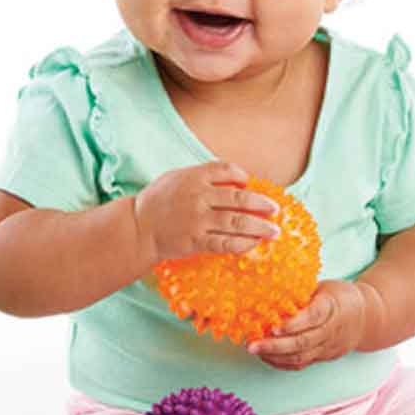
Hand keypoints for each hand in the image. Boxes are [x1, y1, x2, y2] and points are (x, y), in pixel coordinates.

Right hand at [132, 162, 280, 264]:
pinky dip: (242, 244)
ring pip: (236, 223)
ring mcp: (198, 220)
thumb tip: (235, 180)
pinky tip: (254, 244)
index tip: (249, 184)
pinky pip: (225, 243)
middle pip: (239, 199)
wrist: (138, 227)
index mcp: (194, 177)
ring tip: (274, 231)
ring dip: (259, 227)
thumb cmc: (158, 200)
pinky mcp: (196, 241)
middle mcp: (199, 197)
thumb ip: (203, 175)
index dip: (242, 176)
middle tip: (276, 210)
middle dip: (262, 205)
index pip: (226, 170)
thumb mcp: (176, 177)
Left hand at [247, 280, 377, 371]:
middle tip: (252, 345)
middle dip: (275, 345)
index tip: (272, 326)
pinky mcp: (325, 358)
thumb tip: (269, 292)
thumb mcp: (324, 287)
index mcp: (333, 307)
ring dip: (275, 356)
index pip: (313, 317)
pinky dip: (282, 363)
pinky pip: (302, 364)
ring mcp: (329, 347)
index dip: (293, 324)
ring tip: (254, 350)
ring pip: (301, 357)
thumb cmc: (340, 296)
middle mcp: (332, 330)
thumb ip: (302, 293)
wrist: (366, 318)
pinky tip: (267, 357)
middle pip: (303, 342)